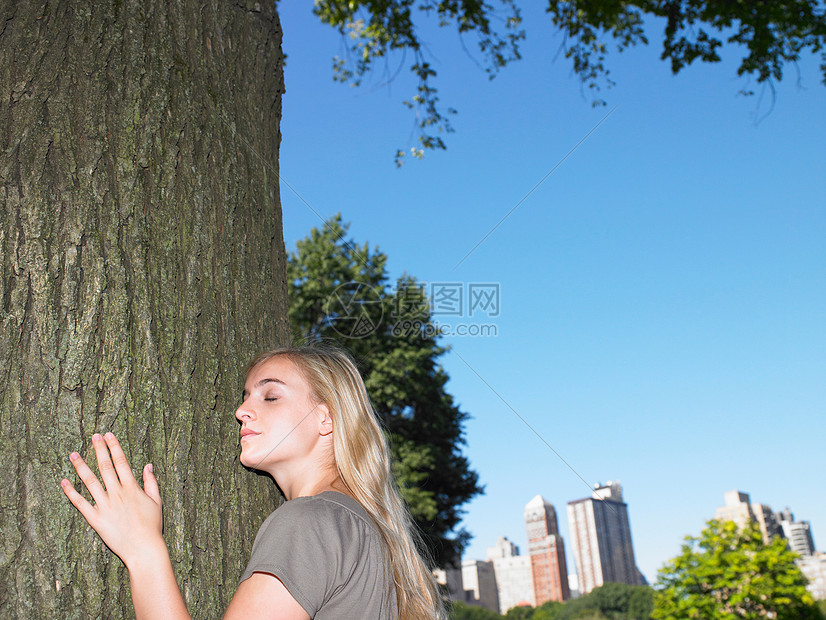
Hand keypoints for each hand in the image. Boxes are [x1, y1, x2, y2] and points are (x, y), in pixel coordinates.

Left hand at [61, 433, 164, 566]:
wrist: (144, 549)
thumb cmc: (152, 526)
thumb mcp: (157, 501)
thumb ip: (151, 482)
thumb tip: (148, 465)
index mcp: (132, 488)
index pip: (121, 462)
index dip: (114, 446)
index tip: (108, 435)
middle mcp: (117, 494)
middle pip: (105, 467)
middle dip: (99, 450)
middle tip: (93, 436)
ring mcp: (105, 506)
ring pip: (90, 482)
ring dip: (81, 466)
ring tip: (73, 454)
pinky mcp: (95, 519)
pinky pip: (80, 503)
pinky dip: (71, 492)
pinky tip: (64, 481)